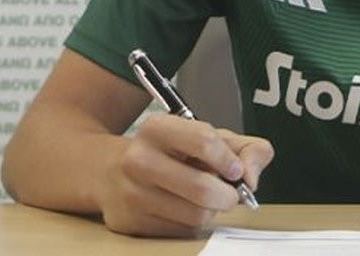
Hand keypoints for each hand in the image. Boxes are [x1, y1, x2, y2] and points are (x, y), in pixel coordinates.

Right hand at [97, 114, 273, 236]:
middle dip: (228, 195)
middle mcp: (138, 159)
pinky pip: (180, 230)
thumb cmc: (168, 152)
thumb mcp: (205, 136)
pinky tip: (184, 208)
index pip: (204, 141)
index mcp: (157, 128)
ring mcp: (131, 193)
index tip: (236, 171)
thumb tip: (251, 178)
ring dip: (212, 210)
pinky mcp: (129, 222)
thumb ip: (244, 148)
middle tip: (231, 193)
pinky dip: (192, 222)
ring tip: (206, 199)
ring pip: (195, 214)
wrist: (108, 170)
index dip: (229, 160)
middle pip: (203, 188)